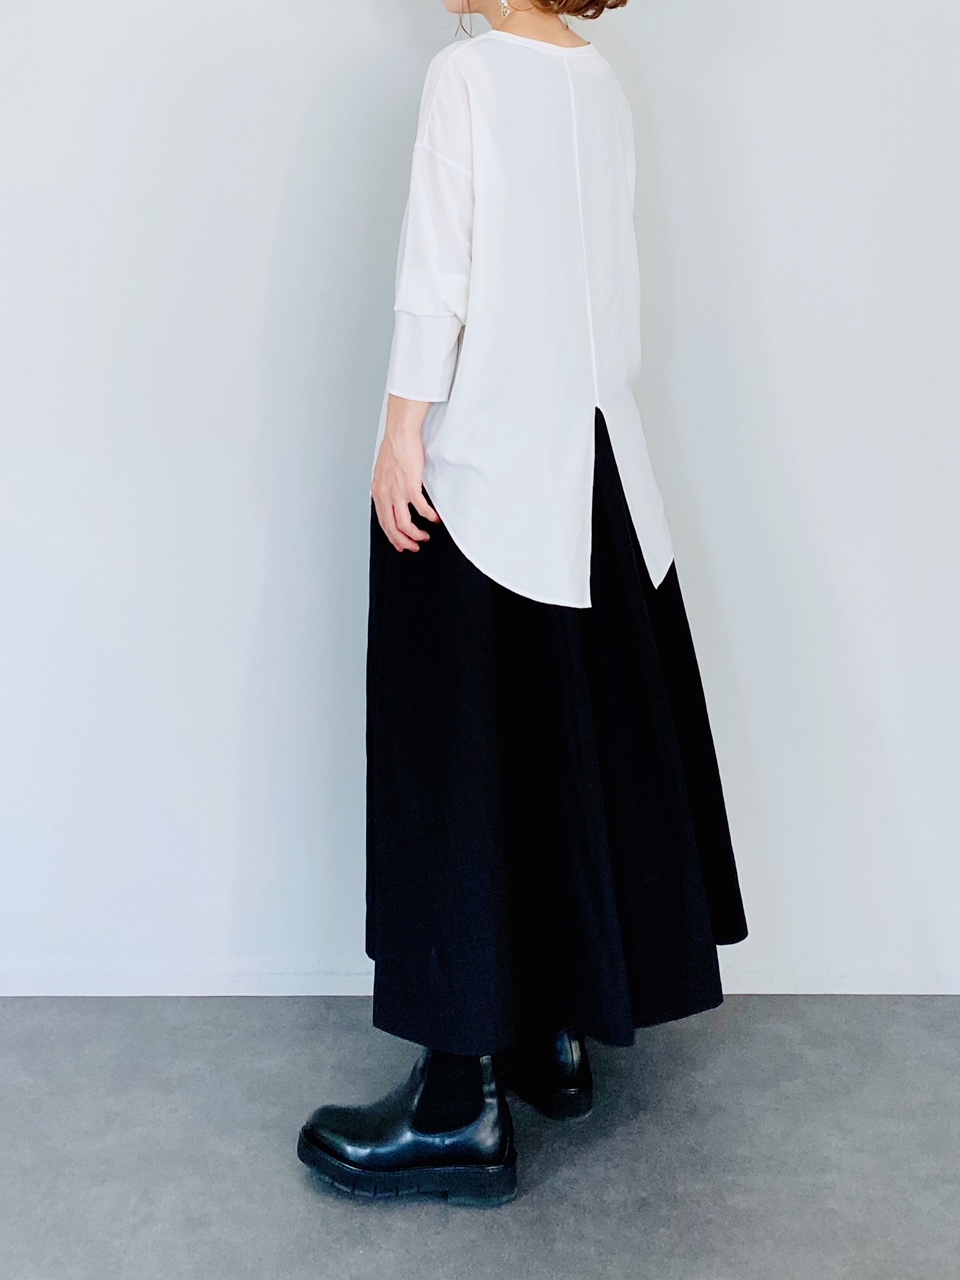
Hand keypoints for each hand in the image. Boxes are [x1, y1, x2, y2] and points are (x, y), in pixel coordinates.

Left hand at [371, 395, 441, 551]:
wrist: (400, 435)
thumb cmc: (395, 448)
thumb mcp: (384, 472)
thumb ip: (387, 486)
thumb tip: (393, 496)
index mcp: (378, 491)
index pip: (382, 521)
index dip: (391, 536)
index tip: (400, 543)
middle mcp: (385, 494)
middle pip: (391, 528)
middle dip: (403, 541)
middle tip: (413, 547)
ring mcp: (397, 492)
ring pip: (403, 524)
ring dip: (415, 534)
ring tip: (424, 536)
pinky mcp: (410, 487)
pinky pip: (421, 509)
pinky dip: (429, 517)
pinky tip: (435, 518)